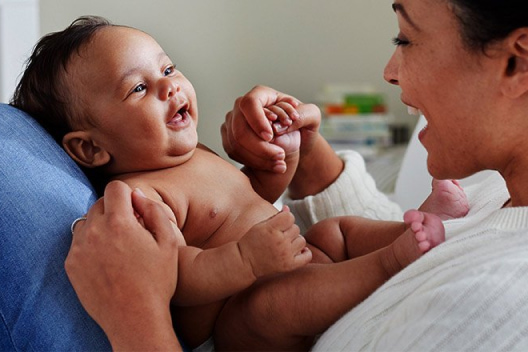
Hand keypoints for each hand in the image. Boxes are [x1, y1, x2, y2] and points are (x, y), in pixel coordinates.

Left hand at [65, 181, 181, 350]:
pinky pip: (78, 243)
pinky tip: (107, 261)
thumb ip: (154, 211)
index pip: (115, 188)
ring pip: (86, 222)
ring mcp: (78, 249)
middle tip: (130, 230)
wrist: (135, 318)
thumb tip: (137, 194)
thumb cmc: (157, 281)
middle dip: (114, 210)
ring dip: (100, 226)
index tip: (135, 208)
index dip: (127, 194)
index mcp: (119, 223)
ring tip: (117, 246)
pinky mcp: (70, 266)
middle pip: (99, 204)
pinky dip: (90, 245)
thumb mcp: (169, 242)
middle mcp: (94, 232)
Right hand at [221, 85, 320, 172]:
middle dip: (259, 146)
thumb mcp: (312, 116)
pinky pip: (234, 152)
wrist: (296, 142)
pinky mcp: (230, 138)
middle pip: (240, 127)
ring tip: (279, 163)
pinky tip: (270, 165)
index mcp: (261, 95)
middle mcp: (242, 106)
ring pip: (235, 142)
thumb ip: (304, 114)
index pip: (250, 103)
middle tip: (279, 156)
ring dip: (257, 157)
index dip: (257, 121)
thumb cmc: (302, 125)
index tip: (270, 136)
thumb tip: (281, 125)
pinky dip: (252, 162)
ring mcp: (233, 122)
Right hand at [238, 206, 311, 277]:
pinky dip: (305, 252)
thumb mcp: (260, 225)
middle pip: (296, 228)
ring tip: (285, 244)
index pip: (290, 217)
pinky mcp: (289, 265)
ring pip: (302, 240)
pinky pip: (307, 256)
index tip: (279, 223)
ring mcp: (285, 254)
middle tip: (278, 236)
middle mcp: (280, 242)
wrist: (244, 262)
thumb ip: (275, 217)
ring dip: (295, 240)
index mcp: (271, 230)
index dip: (286, 218)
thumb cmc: (251, 241)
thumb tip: (288, 208)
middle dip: (288, 230)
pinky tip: (298, 250)